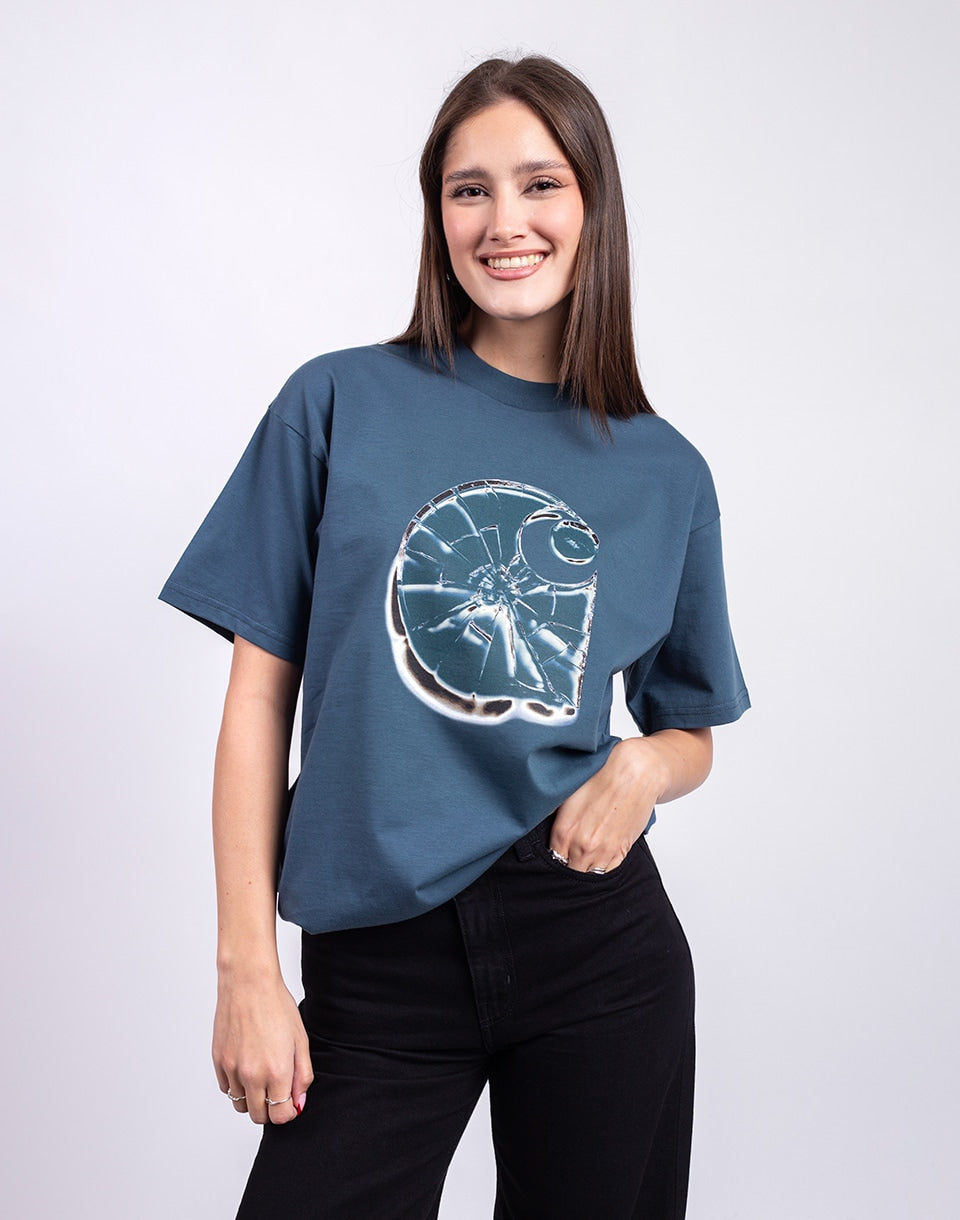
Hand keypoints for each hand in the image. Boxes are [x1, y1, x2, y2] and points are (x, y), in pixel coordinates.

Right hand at [213, 969, 313, 1124]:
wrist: (248, 983)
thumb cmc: (277, 1006)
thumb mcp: (300, 1040)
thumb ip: (302, 1076)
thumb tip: (298, 1103)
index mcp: (277, 1071)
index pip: (280, 1116)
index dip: (288, 1113)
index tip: (290, 1103)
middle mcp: (252, 1075)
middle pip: (258, 1116)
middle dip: (270, 1110)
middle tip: (277, 1091)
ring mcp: (232, 1069)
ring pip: (240, 1105)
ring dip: (252, 1099)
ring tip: (261, 1076)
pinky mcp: (218, 1061)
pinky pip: (226, 1089)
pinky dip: (236, 1086)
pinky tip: (246, 1067)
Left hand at [550, 738, 664, 872]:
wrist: (635, 772)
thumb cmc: (603, 776)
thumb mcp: (569, 793)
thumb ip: (552, 813)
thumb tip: (539, 821)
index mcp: (564, 831)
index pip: (552, 858)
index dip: (554, 854)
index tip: (558, 849)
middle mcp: (582, 846)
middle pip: (569, 869)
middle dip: (569, 861)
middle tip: (572, 850)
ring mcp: (603, 851)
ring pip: (589, 873)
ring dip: (586, 865)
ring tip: (587, 850)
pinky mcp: (622, 851)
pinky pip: (608, 870)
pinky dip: (603, 864)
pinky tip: (601, 851)